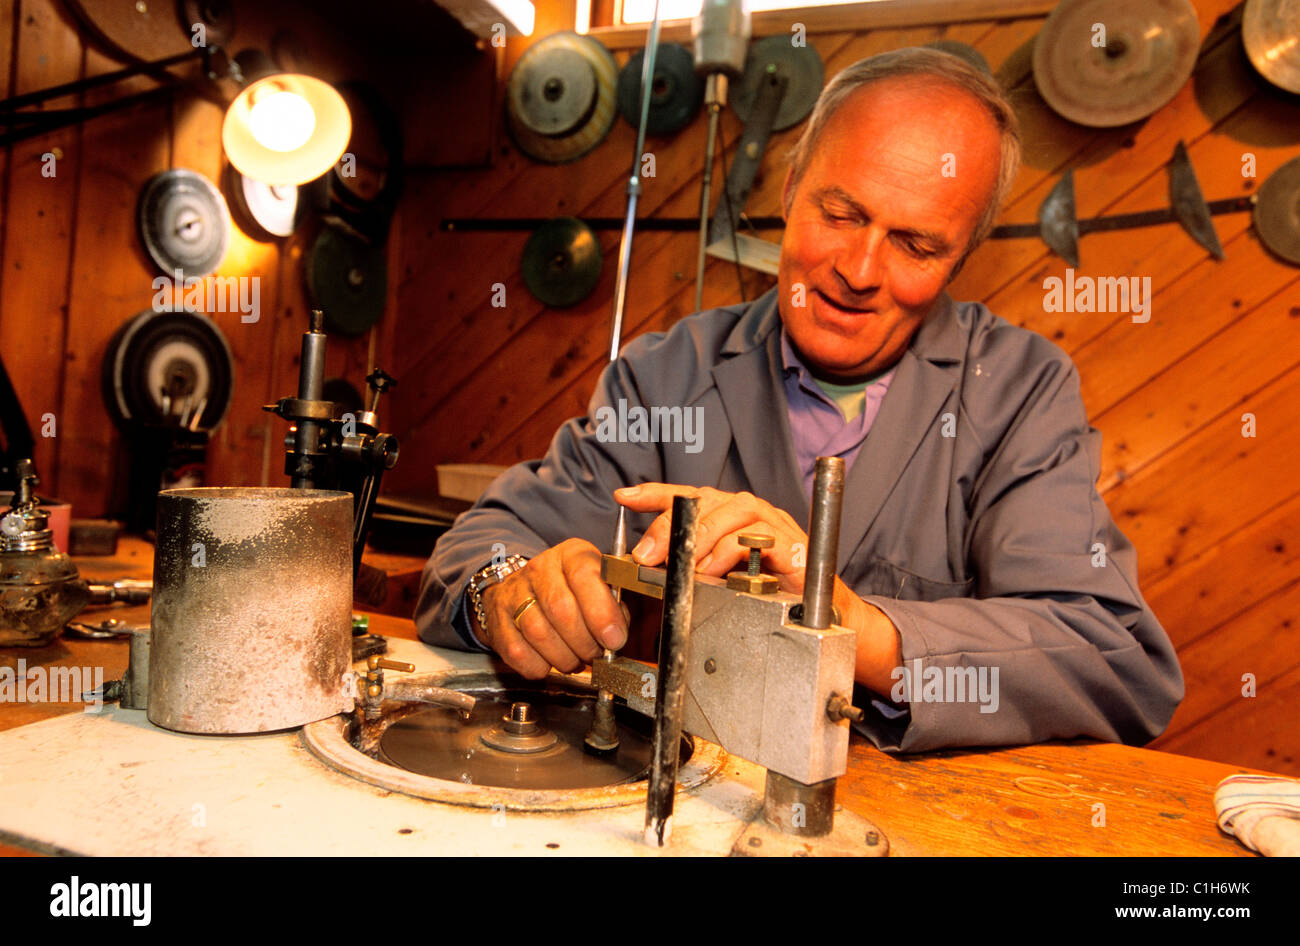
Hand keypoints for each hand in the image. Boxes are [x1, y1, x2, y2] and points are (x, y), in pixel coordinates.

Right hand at [473, 539, 627, 678]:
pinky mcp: (497, 622)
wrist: (521, 589)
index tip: (614, 639)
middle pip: (561, 609)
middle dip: (585, 642)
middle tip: (595, 654)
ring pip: (539, 634)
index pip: (585, 575)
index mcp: (571, 554)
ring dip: (565, 658)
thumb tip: (616, 635)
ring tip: (576, 660)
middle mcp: (539, 569)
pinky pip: (519, 654)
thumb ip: (613, 606)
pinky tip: (550, 661)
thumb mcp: (598, 586)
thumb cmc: (570, 591)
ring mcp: (513, 594)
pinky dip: (540, 667)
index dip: (602, 612)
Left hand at [614, 484, 810, 592]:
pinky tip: (719, 573)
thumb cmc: (764, 587)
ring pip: (730, 515)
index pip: (685, 495)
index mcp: (725, 512)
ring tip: (684, 570)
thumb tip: (650, 563)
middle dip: (670, 527)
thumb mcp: (716, 573)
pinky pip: (759, 539)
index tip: (624, 497)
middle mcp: (746, 510)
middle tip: (647, 554)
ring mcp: (771, 523)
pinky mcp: (792, 544)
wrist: (812, 609)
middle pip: (703, 502)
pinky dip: (735, 554)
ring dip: (701, 543)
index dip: (653, 494)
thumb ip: (687, 563)